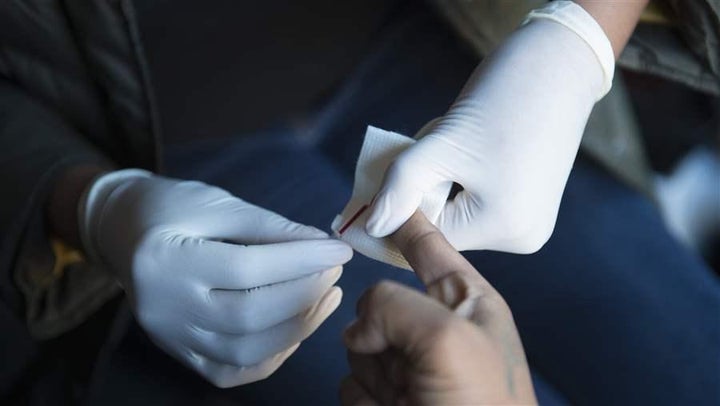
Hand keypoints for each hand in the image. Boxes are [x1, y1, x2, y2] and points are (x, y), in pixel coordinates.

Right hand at [78, 169, 352, 386]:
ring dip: (298, 327)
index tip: (339, 249)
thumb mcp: (217, 202)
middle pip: (248, 317)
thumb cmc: (170, 208)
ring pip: (245, 352)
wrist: (121, 232)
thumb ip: (269, 226)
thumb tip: (322, 246)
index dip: (301, 260)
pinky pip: (232, 370)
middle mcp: (162, 308)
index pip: (246, 268)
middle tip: (335, 270)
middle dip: (304, 294)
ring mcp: (168, 338)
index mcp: (163, 258)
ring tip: (327, 295)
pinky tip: (297, 325)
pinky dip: (273, 354)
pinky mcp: (178, 354)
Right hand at [341, 211, 535, 404]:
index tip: (376, 201)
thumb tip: (359, 327)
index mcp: (466, 304)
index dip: (402, 225)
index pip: (428, 249)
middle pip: (378, 302)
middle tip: (402, 355)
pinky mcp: (387, 397)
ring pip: (358, 343)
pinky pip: (351, 383)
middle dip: (378, 328)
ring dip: (374, 370)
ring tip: (408, 394)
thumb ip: (394, 306)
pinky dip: (365, 398)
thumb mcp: (446, 338)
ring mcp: (410, 365)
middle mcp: (437, 329)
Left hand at [366, 2, 613, 252]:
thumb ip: (401, 187)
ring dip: (435, 184)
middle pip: (443, 228)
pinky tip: (463, 148)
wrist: (559, 63)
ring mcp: (529, 221)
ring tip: (442, 142)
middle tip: (402, 156)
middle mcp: (521, 235)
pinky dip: (456, 180)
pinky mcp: (531, 203)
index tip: (358, 206)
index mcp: (505, 227)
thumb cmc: (503, 97)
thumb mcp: (441, 144)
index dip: (393, 218)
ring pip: (456, 214)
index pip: (429, 238)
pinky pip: (475, 202)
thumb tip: (371, 228)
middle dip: (416, 195)